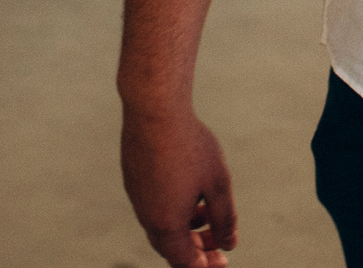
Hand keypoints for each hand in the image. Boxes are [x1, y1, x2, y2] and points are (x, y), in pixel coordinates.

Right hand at [122, 104, 238, 266]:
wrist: (154, 109)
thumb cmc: (190, 145)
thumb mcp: (218, 183)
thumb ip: (224, 218)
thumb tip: (228, 244)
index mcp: (167, 223)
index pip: (186, 261)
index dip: (206, 265)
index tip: (223, 261)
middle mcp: (146, 215)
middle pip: (171, 247)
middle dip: (197, 248)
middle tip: (219, 242)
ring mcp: (137, 197)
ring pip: (161, 225)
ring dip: (185, 228)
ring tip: (207, 216)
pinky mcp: (133, 179)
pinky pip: (153, 206)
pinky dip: (173, 210)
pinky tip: (190, 192)